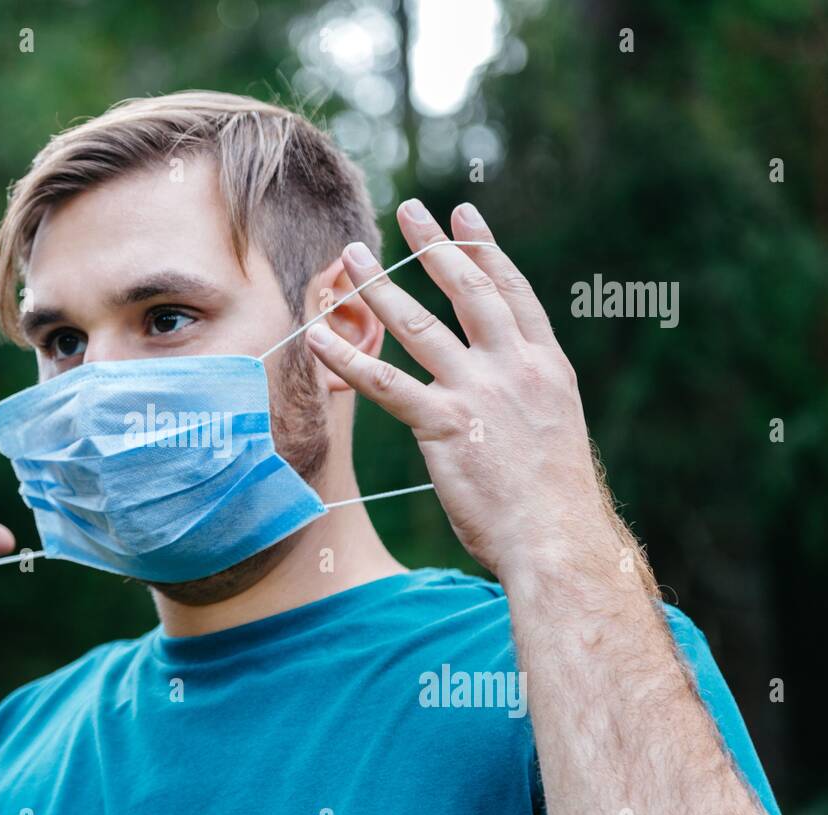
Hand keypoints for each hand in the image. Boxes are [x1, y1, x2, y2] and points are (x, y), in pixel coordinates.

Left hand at [306, 200, 610, 579]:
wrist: (559, 540)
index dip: (485, 249)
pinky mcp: (444, 425)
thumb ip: (526, 401)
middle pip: (468, 290)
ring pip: (420, 326)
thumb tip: (501, 395)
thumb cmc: (554, 502)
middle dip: (435, 245)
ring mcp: (478, 393)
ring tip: (353, 256)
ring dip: (380, 288)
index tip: (464, 214)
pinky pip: (385, 383)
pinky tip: (320, 337)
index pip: (511, 292)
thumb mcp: (552, 433)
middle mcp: (514, 368)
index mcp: (545, 366)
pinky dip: (348, 358)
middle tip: (409, 209)